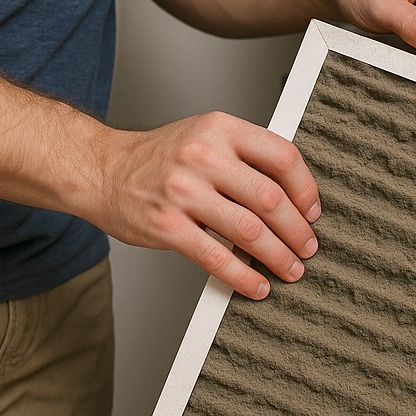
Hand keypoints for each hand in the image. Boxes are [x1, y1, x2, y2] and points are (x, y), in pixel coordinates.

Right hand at [93, 112, 320, 298]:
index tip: (312, 212)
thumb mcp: (206, 135)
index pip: (282, 157)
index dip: (306, 190)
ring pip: (249, 231)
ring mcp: (183, 191)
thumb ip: (246, 155)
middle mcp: (204, 156)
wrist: (102, 170)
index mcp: (221, 129)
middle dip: (297, 231)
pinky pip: (215, 257)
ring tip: (291, 270)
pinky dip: (243, 277)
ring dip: (279, 256)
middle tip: (307, 248)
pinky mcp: (166, 226)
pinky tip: (257, 286)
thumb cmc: (161, 157)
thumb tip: (295, 194)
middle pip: (270, 199)